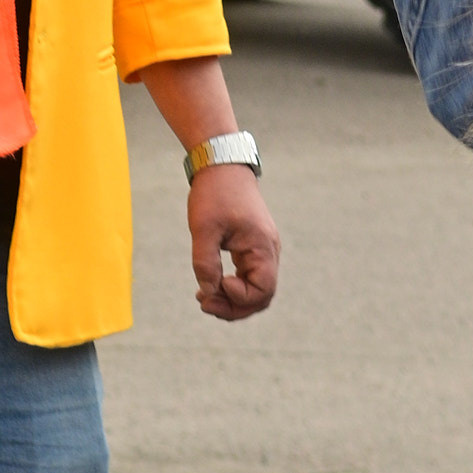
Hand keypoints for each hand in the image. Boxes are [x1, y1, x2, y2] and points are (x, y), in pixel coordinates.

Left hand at [188, 163, 277, 322]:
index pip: (262, 290)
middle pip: (261, 296)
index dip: (239, 297)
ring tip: (203, 298)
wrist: (222, 166)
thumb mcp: (204, 229)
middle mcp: (269, 252)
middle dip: (234, 307)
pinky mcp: (252, 248)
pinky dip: (232, 287)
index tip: (217, 283)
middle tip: (203, 304)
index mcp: (262, 247)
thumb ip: (205, 263)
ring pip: (255, 289)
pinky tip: (210, 286)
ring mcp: (262, 251)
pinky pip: (249, 277)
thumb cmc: (215, 194)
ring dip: (231, 299)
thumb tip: (208, 292)